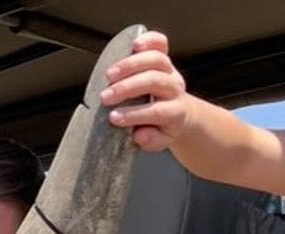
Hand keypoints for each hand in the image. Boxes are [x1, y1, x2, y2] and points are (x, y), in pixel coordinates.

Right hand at [99, 30, 188, 151]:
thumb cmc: (164, 128)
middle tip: (105, 97)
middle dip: (127, 88)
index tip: (113, 118)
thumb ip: (151, 140)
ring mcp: (170, 71)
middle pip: (154, 81)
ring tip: (110, 75)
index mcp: (175, 112)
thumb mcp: (160, 141)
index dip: (134, 114)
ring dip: (130, 65)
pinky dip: (148, 40)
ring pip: (156, 59)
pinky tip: (134, 44)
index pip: (156, 111)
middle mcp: (174, 88)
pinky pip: (161, 44)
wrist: (179, 114)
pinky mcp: (165, 58)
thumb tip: (139, 134)